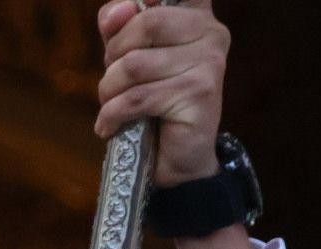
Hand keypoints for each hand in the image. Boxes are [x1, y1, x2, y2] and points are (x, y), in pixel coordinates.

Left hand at [95, 0, 230, 186]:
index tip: (124, 17)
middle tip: (113, 81)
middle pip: (146, 22)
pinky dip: (113, 114)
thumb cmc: (152, 103)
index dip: (143, 0)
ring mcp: (208, 63)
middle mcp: (211, 33)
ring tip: (112, 105)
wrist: (178, 161)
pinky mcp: (199, 94)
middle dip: (114, 55)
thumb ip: (120, 25)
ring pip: (135, 64)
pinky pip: (138, 97)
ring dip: (110, 89)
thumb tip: (118, 11)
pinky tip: (109, 126)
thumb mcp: (131, 56)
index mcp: (196, 16)